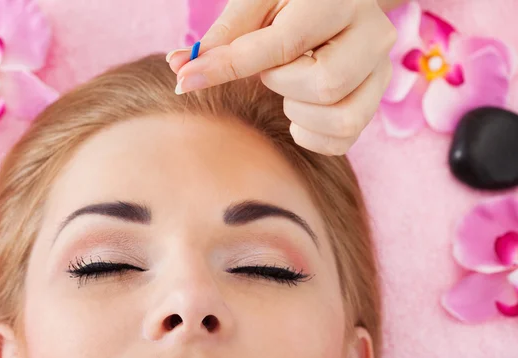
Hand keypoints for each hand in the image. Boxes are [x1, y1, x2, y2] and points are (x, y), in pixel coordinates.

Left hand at [167, 0, 399, 155]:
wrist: (336, 9)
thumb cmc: (290, 5)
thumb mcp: (258, 5)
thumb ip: (224, 36)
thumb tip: (181, 66)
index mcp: (340, 1)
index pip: (283, 43)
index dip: (230, 66)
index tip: (186, 79)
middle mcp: (372, 37)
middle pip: (324, 85)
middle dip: (280, 84)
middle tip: (272, 69)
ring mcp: (379, 74)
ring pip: (340, 118)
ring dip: (298, 113)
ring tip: (288, 86)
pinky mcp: (374, 103)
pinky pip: (342, 140)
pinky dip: (310, 135)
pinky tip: (299, 109)